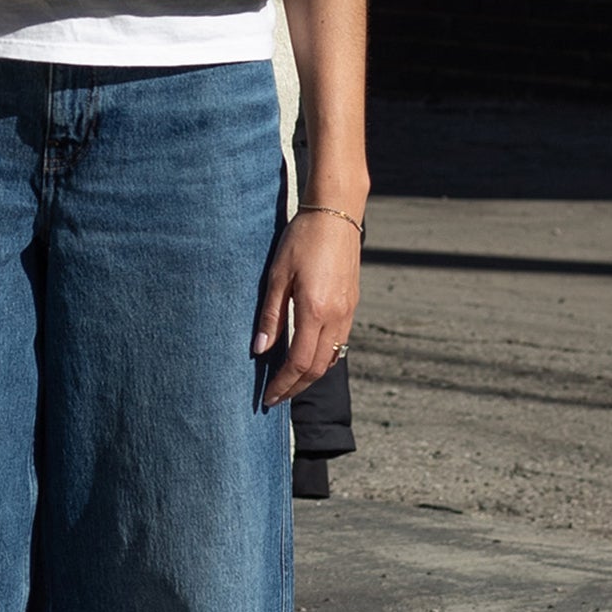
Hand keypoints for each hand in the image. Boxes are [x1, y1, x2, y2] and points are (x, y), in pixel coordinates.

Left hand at [252, 208, 360, 404]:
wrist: (336, 214)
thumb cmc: (302, 239)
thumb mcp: (278, 275)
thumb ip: (271, 315)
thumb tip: (260, 349)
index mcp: (315, 311)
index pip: (298, 363)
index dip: (282, 384)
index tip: (267, 397)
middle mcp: (336, 317)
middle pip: (317, 368)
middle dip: (296, 387)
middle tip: (276, 397)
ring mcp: (348, 313)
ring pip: (331, 358)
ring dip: (310, 376)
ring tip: (289, 383)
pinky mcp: (352, 305)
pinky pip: (339, 343)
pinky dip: (322, 358)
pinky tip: (308, 357)